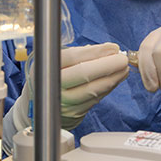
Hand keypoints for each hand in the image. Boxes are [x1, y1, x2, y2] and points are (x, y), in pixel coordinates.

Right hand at [10, 43, 128, 130]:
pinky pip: (95, 99)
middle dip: (108, 65)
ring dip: (113, 78)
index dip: (95, 52)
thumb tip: (109, 49)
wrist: (37, 105)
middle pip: (84, 74)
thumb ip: (79, 54)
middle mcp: (53, 86)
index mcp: (45, 68)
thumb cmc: (51, 76)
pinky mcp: (74, 113)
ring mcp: (63, 102)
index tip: (113, 47)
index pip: (72, 57)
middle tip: (123, 58)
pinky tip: (116, 78)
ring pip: (93, 89)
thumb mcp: (56, 60)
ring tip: (124, 68)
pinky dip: (108, 87)